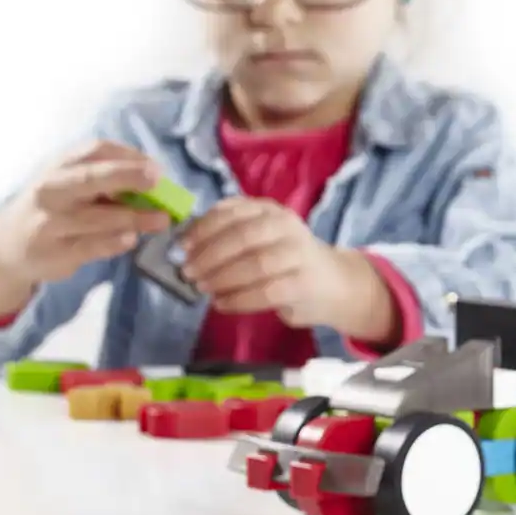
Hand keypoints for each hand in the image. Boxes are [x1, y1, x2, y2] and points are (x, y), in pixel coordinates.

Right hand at [0, 140, 182, 318]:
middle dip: (127, 176)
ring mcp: (50, 222)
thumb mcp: (67, 184)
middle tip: (157, 180)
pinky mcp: (54, 252)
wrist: (7, 245)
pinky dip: (114, 242)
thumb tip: (153, 182)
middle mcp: (51, 190)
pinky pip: (90, 246)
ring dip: (134, 217)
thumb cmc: (50, 208)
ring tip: (161, 220)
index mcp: (59, 166)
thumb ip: (101, 180)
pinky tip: (131, 239)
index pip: (95, 150)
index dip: (128, 156)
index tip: (154, 166)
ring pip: (97, 217)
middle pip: (91, 178)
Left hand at [179, 198, 398, 340]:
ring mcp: (298, 254)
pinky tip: (221, 304)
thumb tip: (185, 248)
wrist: (334, 284)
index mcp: (269, 209)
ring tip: (203, 289)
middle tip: (188, 273)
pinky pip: (266, 292)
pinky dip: (239, 300)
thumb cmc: (285, 260)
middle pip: (242, 236)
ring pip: (255, 264)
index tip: (181, 247)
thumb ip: (228, 236)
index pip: (231, 211)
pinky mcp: (304, 284)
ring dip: (222, 278)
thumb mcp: (259, 237)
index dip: (202, 229)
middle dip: (209, 255)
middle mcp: (286, 226)